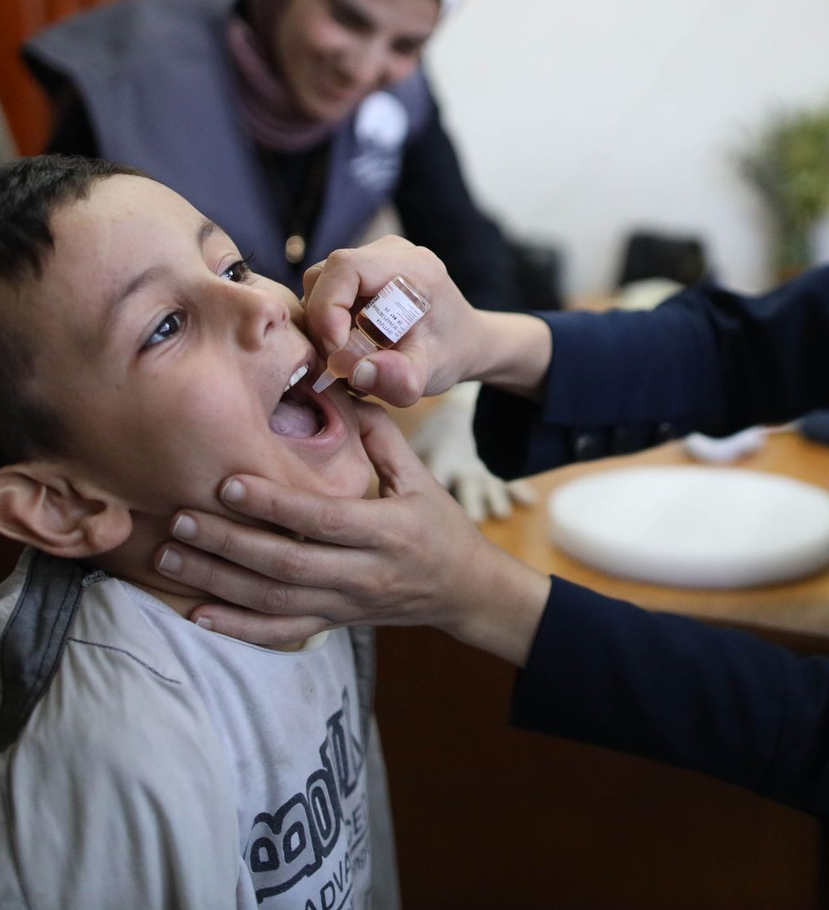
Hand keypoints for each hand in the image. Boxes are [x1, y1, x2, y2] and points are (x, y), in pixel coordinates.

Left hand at [154, 402, 549, 660]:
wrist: (463, 589)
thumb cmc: (439, 525)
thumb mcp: (420, 477)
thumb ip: (381, 437)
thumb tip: (340, 388)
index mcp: (388, 530)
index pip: (322, 518)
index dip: (274, 503)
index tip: (228, 482)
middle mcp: (366, 573)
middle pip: (288, 564)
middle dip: (229, 543)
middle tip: (180, 518)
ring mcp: (348, 604)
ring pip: (275, 601)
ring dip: (219, 582)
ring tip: (171, 558)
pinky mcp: (335, 623)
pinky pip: (280, 633)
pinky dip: (237, 626)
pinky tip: (197, 612)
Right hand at [302, 237, 484, 405]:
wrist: (462, 340)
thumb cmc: (450, 353)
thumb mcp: (432, 374)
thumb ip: (400, 378)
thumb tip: (356, 372)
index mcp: (414, 267)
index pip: (346, 267)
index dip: (328, 308)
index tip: (337, 351)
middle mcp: (391, 252)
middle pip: (325, 275)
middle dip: (322, 323)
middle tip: (339, 362)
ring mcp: (373, 258)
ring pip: (319, 285)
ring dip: (321, 326)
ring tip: (347, 357)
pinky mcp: (361, 273)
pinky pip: (325, 292)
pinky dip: (327, 323)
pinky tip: (348, 346)